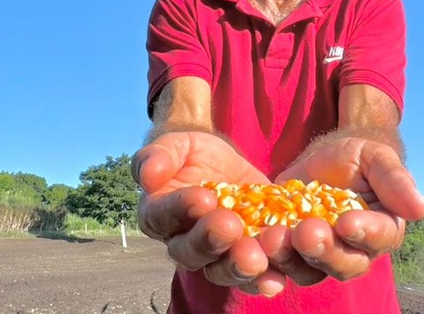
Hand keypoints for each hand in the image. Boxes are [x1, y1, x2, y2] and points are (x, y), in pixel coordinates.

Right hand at [132, 132, 285, 294]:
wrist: (227, 165)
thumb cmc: (195, 155)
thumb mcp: (178, 144)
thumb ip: (160, 154)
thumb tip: (148, 175)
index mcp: (159, 214)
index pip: (163, 216)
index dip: (181, 209)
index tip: (202, 197)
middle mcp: (184, 243)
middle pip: (191, 253)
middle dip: (210, 240)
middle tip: (229, 224)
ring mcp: (217, 255)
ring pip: (221, 271)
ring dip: (237, 266)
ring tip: (255, 255)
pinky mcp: (248, 257)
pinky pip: (253, 277)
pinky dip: (265, 279)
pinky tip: (276, 277)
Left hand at [263, 137, 423, 284]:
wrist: (326, 156)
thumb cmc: (359, 156)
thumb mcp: (377, 157)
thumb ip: (395, 180)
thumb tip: (421, 208)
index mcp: (383, 228)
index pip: (379, 239)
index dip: (365, 233)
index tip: (347, 221)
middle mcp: (355, 250)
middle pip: (345, 265)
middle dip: (325, 251)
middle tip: (305, 232)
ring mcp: (321, 255)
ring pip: (309, 271)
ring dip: (292, 258)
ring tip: (275, 235)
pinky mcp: (290, 250)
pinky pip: (279, 263)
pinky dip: (267, 256)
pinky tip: (255, 239)